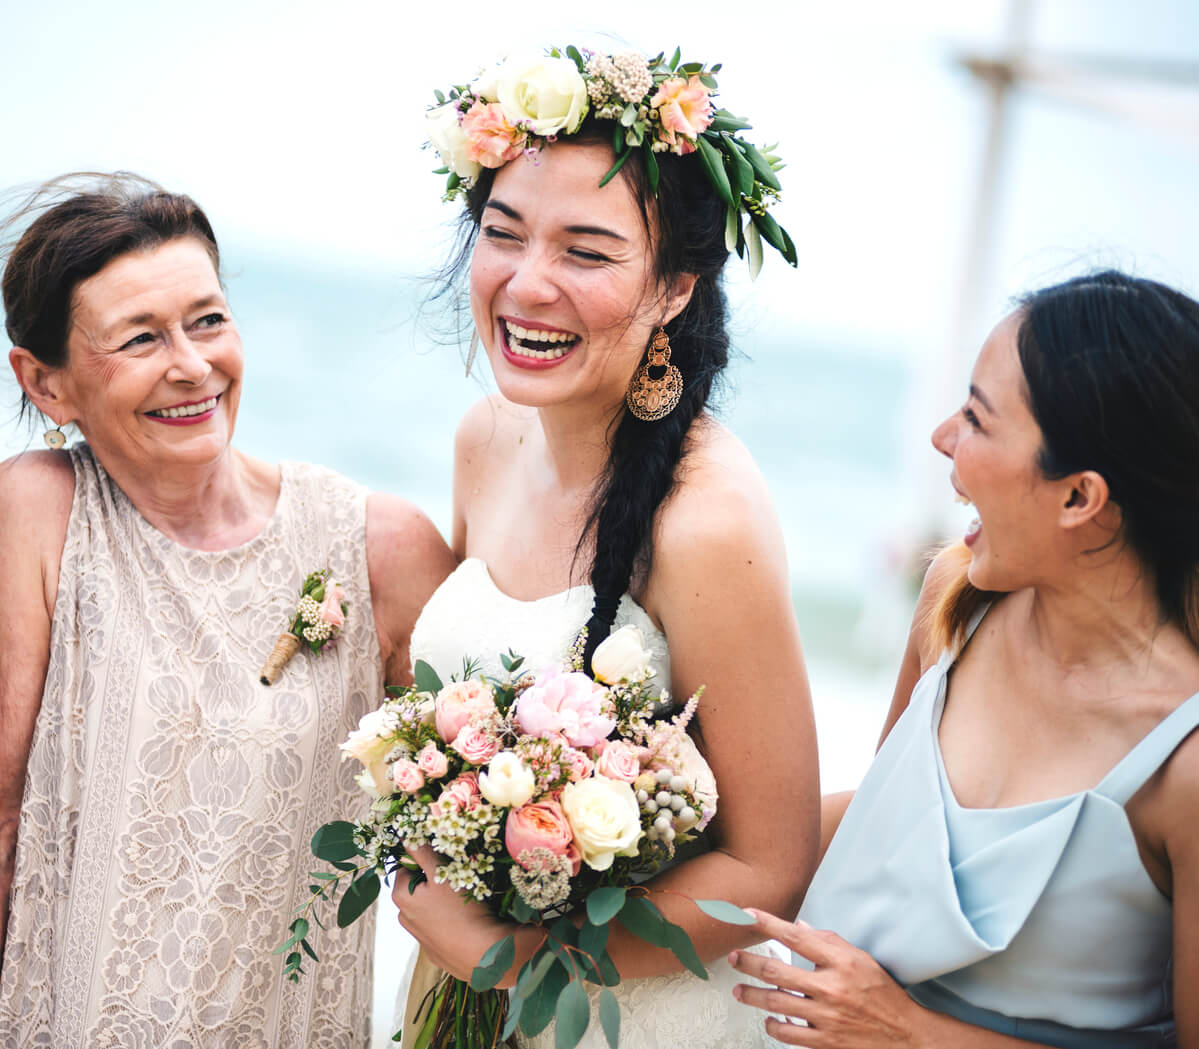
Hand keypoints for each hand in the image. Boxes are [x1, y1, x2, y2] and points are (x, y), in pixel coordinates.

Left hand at [390, 845, 512, 982]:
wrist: (484, 956)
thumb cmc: (460, 909)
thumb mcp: (441, 872)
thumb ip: (421, 850)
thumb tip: (405, 833)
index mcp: (401, 897)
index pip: (407, 867)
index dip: (426, 860)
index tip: (445, 862)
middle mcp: (405, 918)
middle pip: (419, 888)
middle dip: (436, 881)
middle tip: (459, 879)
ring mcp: (421, 938)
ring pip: (431, 908)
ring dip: (444, 901)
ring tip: (466, 901)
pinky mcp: (437, 952)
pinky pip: (442, 927)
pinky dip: (452, 921)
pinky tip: (468, 921)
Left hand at [729, 908, 924, 1047]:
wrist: (905, 1035)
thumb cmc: (883, 993)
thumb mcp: (861, 959)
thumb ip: (829, 941)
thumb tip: (800, 926)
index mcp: (840, 962)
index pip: (796, 936)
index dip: (767, 923)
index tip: (746, 914)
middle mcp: (831, 987)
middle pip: (776, 970)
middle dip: (748, 961)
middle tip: (733, 957)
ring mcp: (826, 1017)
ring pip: (776, 1002)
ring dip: (752, 995)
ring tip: (739, 991)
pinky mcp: (825, 1042)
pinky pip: (788, 1033)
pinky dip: (773, 1026)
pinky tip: (768, 1019)